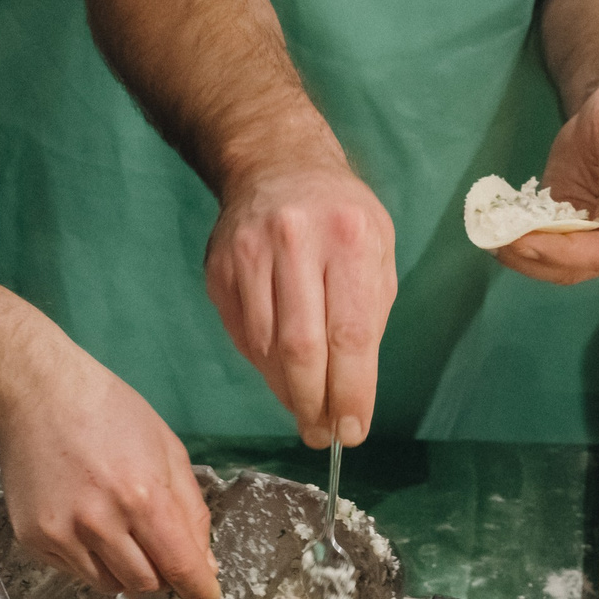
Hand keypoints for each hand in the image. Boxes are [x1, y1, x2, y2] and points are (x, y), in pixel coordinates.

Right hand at [0, 278, 221, 598]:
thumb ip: (191, 512)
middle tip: (154, 542)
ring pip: (110, 585)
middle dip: (160, 572)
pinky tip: (84, 519)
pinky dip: (90, 558)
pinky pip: (75, 571)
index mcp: (143, 497)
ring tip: (117, 526)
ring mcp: (62, 534)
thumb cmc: (111, 413)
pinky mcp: (33, 539)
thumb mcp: (168, 451)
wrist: (37, 394)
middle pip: (146, 584)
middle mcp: (101, 523)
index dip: (200, 591)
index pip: (180, 567)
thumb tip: (205, 567)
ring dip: (124, 569)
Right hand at [204, 157, 395, 448]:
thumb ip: (369, 317)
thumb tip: (351, 393)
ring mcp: (249, 254)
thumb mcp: (378, 252)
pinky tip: (279, 373)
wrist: (277, 164)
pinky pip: (241, 334)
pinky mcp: (219, 268)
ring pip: (264, 347)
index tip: (351, 430)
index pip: (349, 334)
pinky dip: (261, 365)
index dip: (351, 392)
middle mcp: (295, 242)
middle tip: (320, 434)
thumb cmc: (342, 217)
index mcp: (350, 238)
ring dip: (285, 390)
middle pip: (300, 348)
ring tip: (304, 408)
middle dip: (313, 403)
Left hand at [495, 77, 598, 282]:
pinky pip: (554, 251)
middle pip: (582, 266)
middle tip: (494, 240)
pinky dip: (525, 248)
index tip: (523, 242)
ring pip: (564, 267)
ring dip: (525, 259)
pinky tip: (498, 234)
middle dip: (536, 259)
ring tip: (490, 238)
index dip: (563, 253)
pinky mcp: (582, 234)